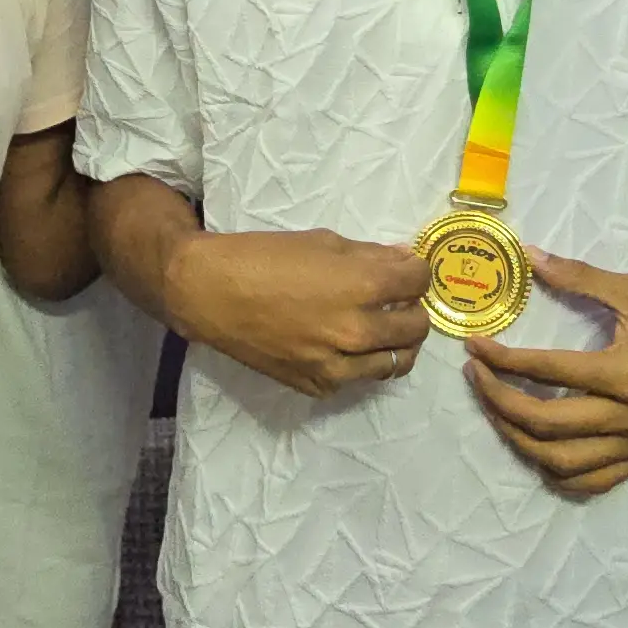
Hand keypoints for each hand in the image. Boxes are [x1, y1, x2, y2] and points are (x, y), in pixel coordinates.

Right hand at [161, 229, 431, 397]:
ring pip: (394, 362)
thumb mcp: (321, 242)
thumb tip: (402, 259)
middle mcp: (356, 331)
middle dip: (412, 309)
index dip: (416, 272)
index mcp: (361, 287)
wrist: (208, 292)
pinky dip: (358, 362)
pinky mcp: (316, 385)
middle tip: (396, 300)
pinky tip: (341, 345)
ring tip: (379, 327)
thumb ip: (369, 255)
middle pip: (417, 328)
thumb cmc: (262, 256)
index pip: (420, 282)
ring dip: (394, 342)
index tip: (405, 271)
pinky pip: (356, 379)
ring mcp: (337, 366)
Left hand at [461, 250, 627, 495]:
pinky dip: (556, 471)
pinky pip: (591, 481)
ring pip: (561, 461)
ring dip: (518, 440)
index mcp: (624, 372)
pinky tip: (537, 449)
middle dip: (498, 401)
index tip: (476, 346)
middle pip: (544, 423)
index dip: (503, 360)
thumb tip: (529, 256)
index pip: (546, 371)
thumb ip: (579, 276)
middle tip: (477, 377)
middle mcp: (626, 416)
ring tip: (498, 412)